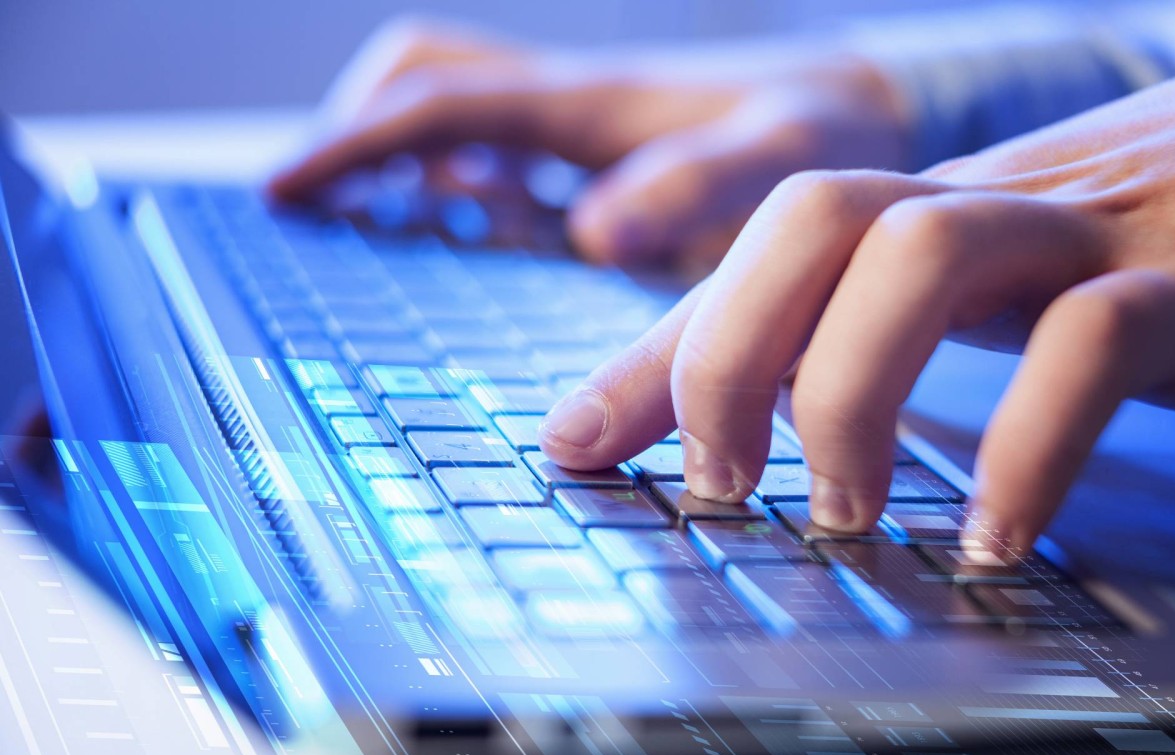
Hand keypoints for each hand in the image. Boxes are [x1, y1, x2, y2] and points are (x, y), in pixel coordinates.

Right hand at [267, 17, 908, 267]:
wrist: (864, 110)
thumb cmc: (827, 142)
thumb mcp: (779, 168)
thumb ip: (694, 191)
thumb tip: (592, 230)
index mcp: (589, 105)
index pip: (440, 107)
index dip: (355, 146)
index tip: (282, 190)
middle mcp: (570, 102)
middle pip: (423, 77)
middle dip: (356, 129)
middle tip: (318, 202)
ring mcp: (578, 121)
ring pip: (453, 103)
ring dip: (397, 147)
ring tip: (372, 216)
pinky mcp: (596, 148)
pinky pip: (496, 141)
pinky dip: (453, 172)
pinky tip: (465, 220)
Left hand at [538, 75, 1174, 561]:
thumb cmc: (1121, 254)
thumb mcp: (975, 292)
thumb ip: (857, 344)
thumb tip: (731, 435)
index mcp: (918, 213)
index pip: (752, 259)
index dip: (653, 350)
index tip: (574, 446)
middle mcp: (982, 203)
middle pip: (813, 216)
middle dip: (731, 353)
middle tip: (721, 483)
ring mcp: (1083, 230)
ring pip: (923, 255)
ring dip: (851, 394)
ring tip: (843, 515)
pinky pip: (1090, 342)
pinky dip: (1026, 448)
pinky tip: (997, 538)